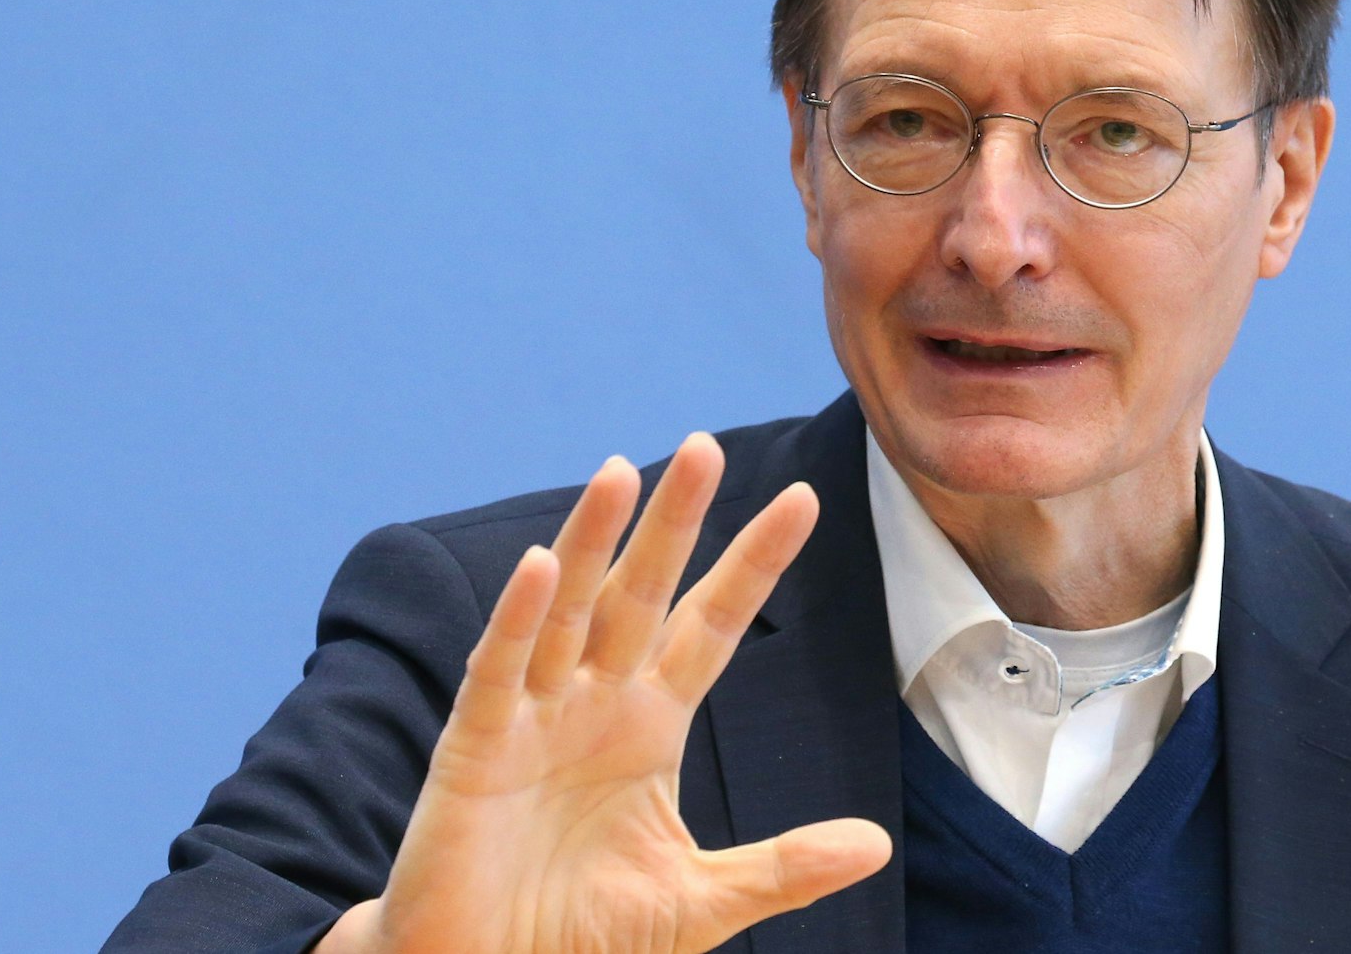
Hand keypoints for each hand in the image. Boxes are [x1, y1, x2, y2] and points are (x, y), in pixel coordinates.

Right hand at [317, 434, 890, 953]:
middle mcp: (595, 703)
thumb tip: (875, 844)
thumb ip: (782, 866)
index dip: (753, 564)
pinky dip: (520, 620)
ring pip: (570, 610)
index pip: (713, 624)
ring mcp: (533, 718)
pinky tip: (544, 566)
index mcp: (650, 724)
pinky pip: (501, 672)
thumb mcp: (699, 899)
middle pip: (643, 594)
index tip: (803, 499)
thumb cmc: (582, 937)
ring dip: (593, 541)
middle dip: (674, 523)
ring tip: (622, 470)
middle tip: (706, 446)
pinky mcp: (475, 750)